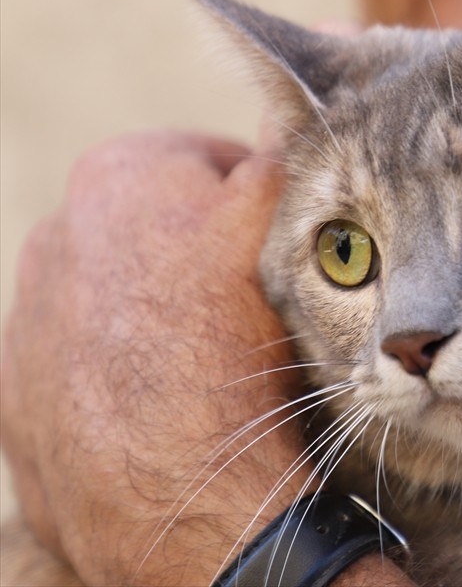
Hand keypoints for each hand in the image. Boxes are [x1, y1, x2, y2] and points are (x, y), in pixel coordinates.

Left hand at [1, 131, 315, 583]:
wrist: (181, 496)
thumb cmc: (240, 349)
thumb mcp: (281, 236)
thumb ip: (283, 159)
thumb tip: (298, 98)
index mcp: (122, 174)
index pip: (211, 162)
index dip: (260, 203)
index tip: (285, 248)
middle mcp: (57, 233)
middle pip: (157, 227)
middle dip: (200, 255)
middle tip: (252, 308)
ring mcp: (28, 316)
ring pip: (115, 294)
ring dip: (158, 314)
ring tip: (209, 363)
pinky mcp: (14, 391)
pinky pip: (79, 361)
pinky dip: (117, 372)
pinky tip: (163, 403)